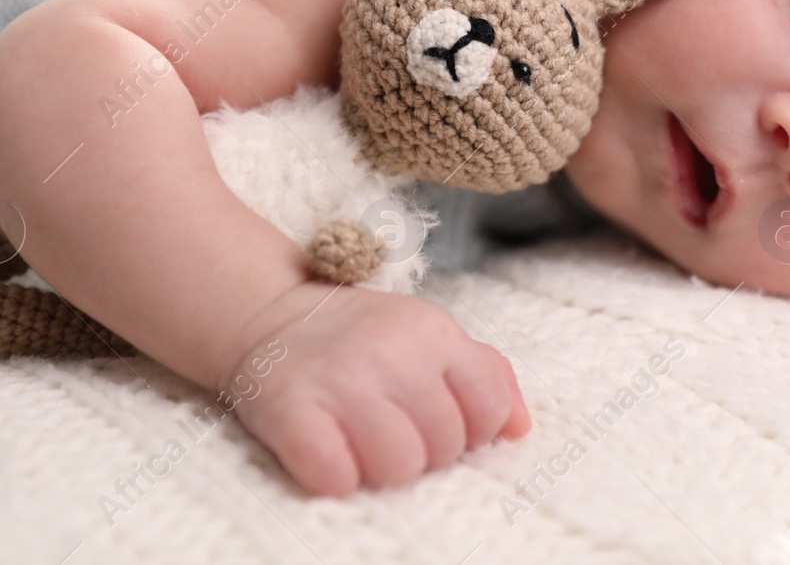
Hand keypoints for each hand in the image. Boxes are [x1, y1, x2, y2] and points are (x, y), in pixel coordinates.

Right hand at [223, 283, 530, 495]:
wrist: (269, 312)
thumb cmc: (363, 337)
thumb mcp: (431, 337)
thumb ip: (485, 375)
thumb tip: (520, 428)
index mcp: (434, 332)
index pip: (488, 407)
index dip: (471, 429)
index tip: (437, 421)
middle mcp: (392, 351)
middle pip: (445, 446)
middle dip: (424, 452)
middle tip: (390, 430)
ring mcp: (340, 379)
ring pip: (399, 467)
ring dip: (381, 470)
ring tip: (360, 445)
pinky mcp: (290, 409)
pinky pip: (334, 474)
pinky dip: (335, 476)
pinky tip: (328, 454)